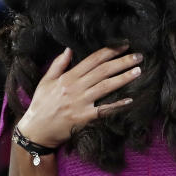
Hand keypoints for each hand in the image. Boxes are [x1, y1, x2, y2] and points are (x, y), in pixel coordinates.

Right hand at [16, 46, 142, 147]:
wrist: (36, 131)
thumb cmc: (41, 105)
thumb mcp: (46, 82)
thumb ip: (58, 65)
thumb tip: (69, 49)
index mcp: (67, 78)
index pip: (92, 60)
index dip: (109, 51)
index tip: (124, 45)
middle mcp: (75, 88)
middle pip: (103, 71)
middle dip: (122, 62)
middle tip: (139, 56)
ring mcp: (81, 103)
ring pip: (106, 87)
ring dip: (123, 78)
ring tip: (138, 71)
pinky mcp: (85, 118)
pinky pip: (104, 110)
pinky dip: (117, 105)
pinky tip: (130, 99)